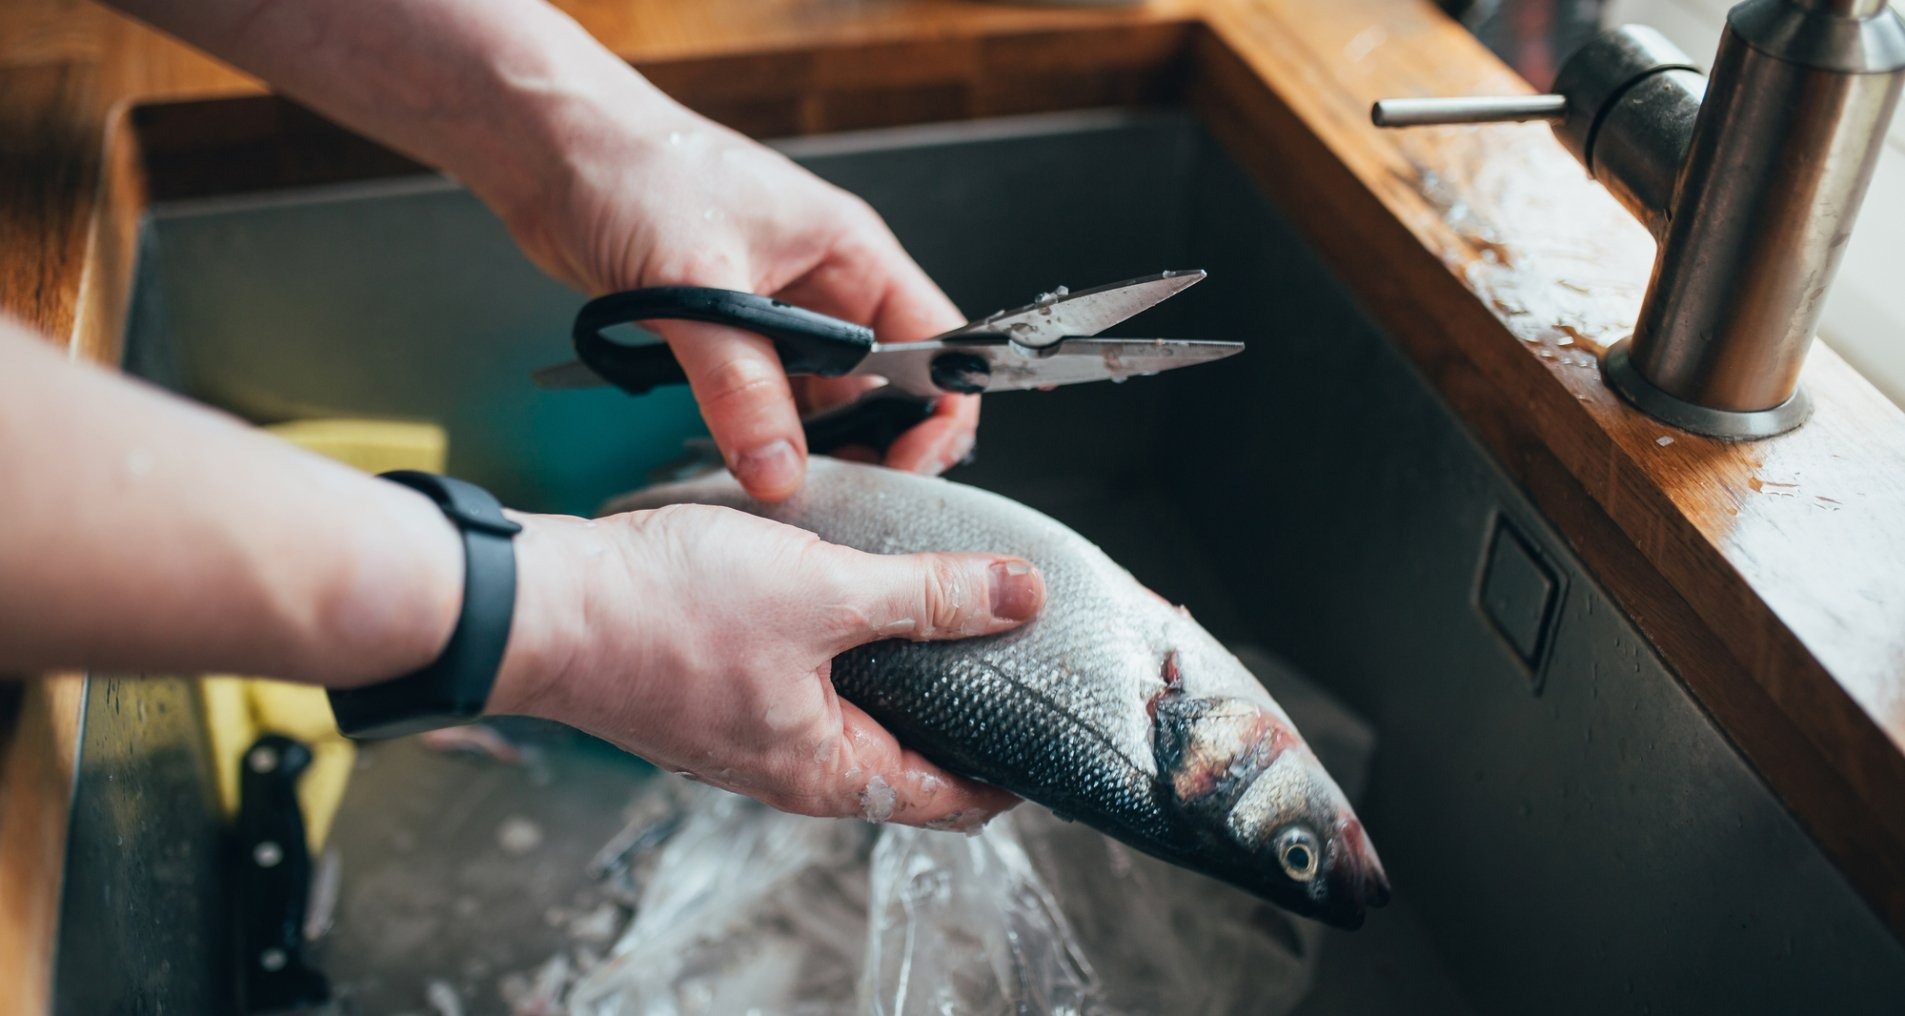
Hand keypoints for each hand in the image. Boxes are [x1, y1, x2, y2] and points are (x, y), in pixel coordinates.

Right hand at [487, 506, 1044, 827]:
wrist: (541, 606)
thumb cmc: (668, 615)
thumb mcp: (825, 593)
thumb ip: (929, 597)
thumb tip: (1021, 597)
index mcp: (827, 770)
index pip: (950, 800)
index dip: (1012, 772)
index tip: (1057, 727)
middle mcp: (790, 767)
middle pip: (906, 757)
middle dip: (964, 710)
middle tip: (1015, 652)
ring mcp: (750, 731)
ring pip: (855, 714)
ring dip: (904, 673)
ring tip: (948, 611)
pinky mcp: (716, 691)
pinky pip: (807, 682)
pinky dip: (847, 649)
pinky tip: (858, 592)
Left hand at [501, 103, 975, 499]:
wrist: (552, 152)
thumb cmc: (635, 171)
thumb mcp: (699, 286)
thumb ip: (739, 384)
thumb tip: (778, 468)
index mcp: (853, 254)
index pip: (938, 344)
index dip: (939, 410)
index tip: (910, 466)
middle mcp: (827, 288)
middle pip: (888, 385)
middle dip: (877, 444)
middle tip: (844, 494)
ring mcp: (778, 315)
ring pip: (825, 402)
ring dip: (813, 446)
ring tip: (790, 486)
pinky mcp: (729, 336)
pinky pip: (767, 400)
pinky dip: (762, 434)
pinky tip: (746, 462)